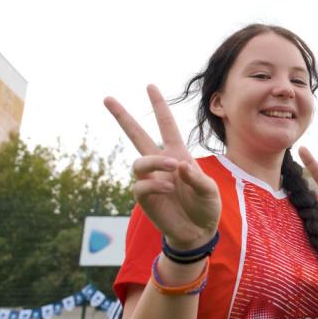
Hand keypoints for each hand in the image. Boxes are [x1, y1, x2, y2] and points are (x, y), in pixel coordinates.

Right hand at [104, 85, 220, 249]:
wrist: (197, 232)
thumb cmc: (205, 207)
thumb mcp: (210, 191)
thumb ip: (198, 179)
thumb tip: (179, 167)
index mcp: (178, 154)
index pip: (166, 125)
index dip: (159, 106)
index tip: (150, 86)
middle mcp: (161, 164)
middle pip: (137, 136)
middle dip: (123, 117)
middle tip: (107, 98)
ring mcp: (151, 180)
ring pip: (139, 162)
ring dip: (155, 161)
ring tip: (173, 167)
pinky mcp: (144, 198)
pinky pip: (140, 186)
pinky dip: (155, 185)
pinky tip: (169, 189)